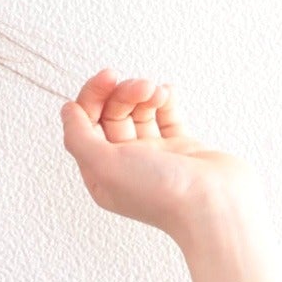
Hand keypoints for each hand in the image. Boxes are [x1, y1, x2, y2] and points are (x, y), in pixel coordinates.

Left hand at [59, 67, 257, 237]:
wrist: (214, 203)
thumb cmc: (161, 193)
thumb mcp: (104, 166)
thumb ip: (78, 137)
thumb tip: (67, 111)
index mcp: (102, 174)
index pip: (86, 124)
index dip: (92, 96)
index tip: (108, 77)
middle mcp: (126, 166)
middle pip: (112, 114)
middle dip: (123, 92)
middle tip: (141, 87)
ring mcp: (155, 157)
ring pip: (139, 111)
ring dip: (145, 93)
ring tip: (158, 92)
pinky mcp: (182, 148)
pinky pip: (167, 115)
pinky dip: (166, 100)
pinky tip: (169, 94)